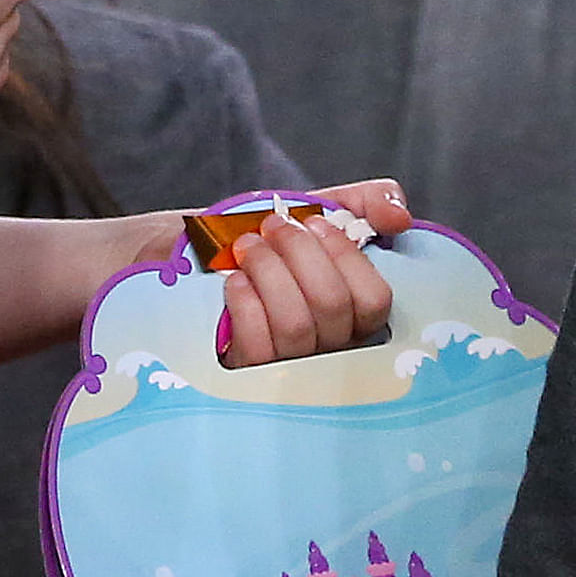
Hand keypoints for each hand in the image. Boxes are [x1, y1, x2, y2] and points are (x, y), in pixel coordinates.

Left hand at [210, 180, 411, 365]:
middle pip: (332, 305)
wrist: (177, 257)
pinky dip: (245, 301)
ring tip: (248, 246)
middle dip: (299, 253)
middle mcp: (327, 348)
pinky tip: (233, 281)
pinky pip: (257, 342)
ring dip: (269, 271)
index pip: (374, 300)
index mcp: (351, 314)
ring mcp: (288, 366)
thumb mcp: (310, 211)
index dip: (347, 256)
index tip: (315, 222)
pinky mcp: (248, 372)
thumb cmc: (257, 240)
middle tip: (272, 225)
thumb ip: (362, 204)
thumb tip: (399, 215)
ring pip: (296, 325)